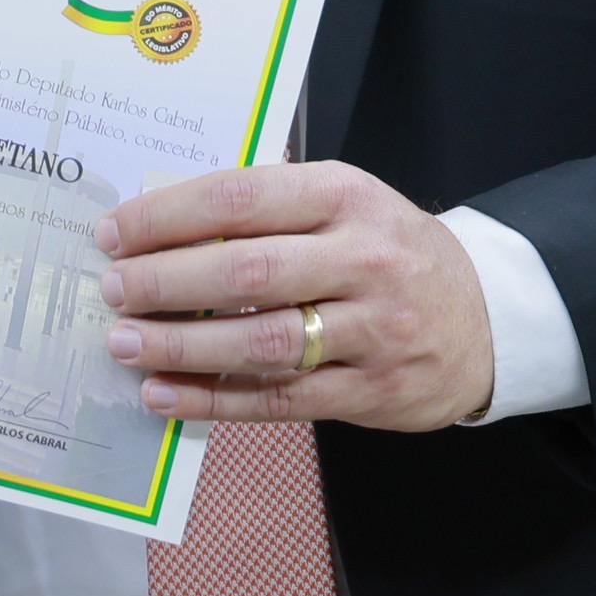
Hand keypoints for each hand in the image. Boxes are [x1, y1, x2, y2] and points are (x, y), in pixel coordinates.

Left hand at [93, 161, 495, 432]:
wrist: (484, 318)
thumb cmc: (390, 250)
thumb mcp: (346, 202)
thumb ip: (270, 204)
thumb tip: (162, 211)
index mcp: (347, 196)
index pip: (243, 198)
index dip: (169, 216)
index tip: (114, 233)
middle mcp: (364, 259)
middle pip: (248, 272)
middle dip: (166, 282)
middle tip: (111, 290)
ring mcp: (373, 330)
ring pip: (262, 341)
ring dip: (183, 347)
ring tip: (125, 344)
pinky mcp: (370, 391)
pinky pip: (279, 399)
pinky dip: (214, 400)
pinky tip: (163, 395)